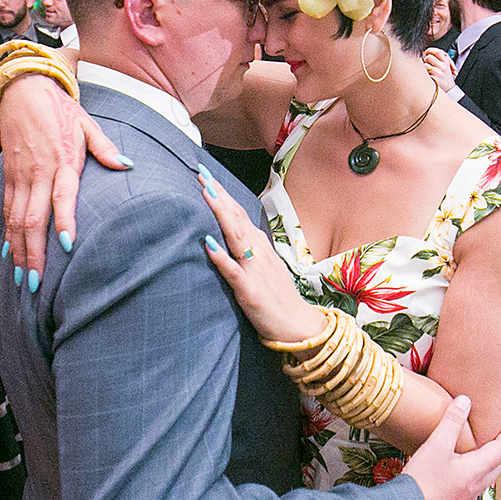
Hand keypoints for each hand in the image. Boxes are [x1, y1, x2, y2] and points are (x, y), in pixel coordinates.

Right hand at [0, 74, 128, 277]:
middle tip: (36, 282)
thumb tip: (127, 165)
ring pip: (15, 219)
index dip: (64, 220)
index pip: (62, 195)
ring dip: (18, 250)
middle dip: (33, 252)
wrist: (23, 90)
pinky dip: (5, 234)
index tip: (66, 244)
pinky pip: (5, 210)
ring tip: (22, 277)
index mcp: (62, 160)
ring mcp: (19, 176)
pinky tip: (8, 254)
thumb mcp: (87, 124)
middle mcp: (38, 172)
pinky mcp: (8, 176)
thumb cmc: (60, 109)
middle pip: (33, 218)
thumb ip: (105, 148)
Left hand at [197, 165, 324, 342]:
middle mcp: (258, 252)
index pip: (239, 214)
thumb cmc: (278, 296)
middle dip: (219, 196)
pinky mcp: (250, 290)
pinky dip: (221, 257)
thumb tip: (234, 230)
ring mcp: (255, 270)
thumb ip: (250, 248)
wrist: (298, 324)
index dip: (223, 195)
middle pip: (237, 218)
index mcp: (260, 246)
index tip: (207, 177)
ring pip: (236, 237)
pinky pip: (233, 271)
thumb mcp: (266, 265)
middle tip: (203, 175)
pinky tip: (208, 244)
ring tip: (207, 195)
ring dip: (221, 214)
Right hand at [404, 396, 500, 499]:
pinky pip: (471, 491)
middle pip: (497, 465)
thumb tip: (465, 401)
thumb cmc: (422, 481)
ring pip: (484, 480)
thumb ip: (451, 422)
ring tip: (480, 454)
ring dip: (487, 465)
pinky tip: (460, 477)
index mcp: (476, 470)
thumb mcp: (436, 446)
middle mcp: (475, 487)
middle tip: (499, 436)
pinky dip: (473, 478)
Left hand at [422, 47, 456, 90]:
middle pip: (429, 57)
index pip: (438, 51)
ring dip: (425, 69)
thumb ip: (439, 60)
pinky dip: (425, 75)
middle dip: (426, 61)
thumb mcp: (446, 68)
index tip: (427, 52)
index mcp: (446, 63)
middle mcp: (443, 67)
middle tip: (428, 65)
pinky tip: (429, 78)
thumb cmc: (446, 80)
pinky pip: (425, 74)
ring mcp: (439, 73)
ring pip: (425, 65)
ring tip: (429, 73)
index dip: (431, 50)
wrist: (450, 91)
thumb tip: (428, 53)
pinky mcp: (435, 79)